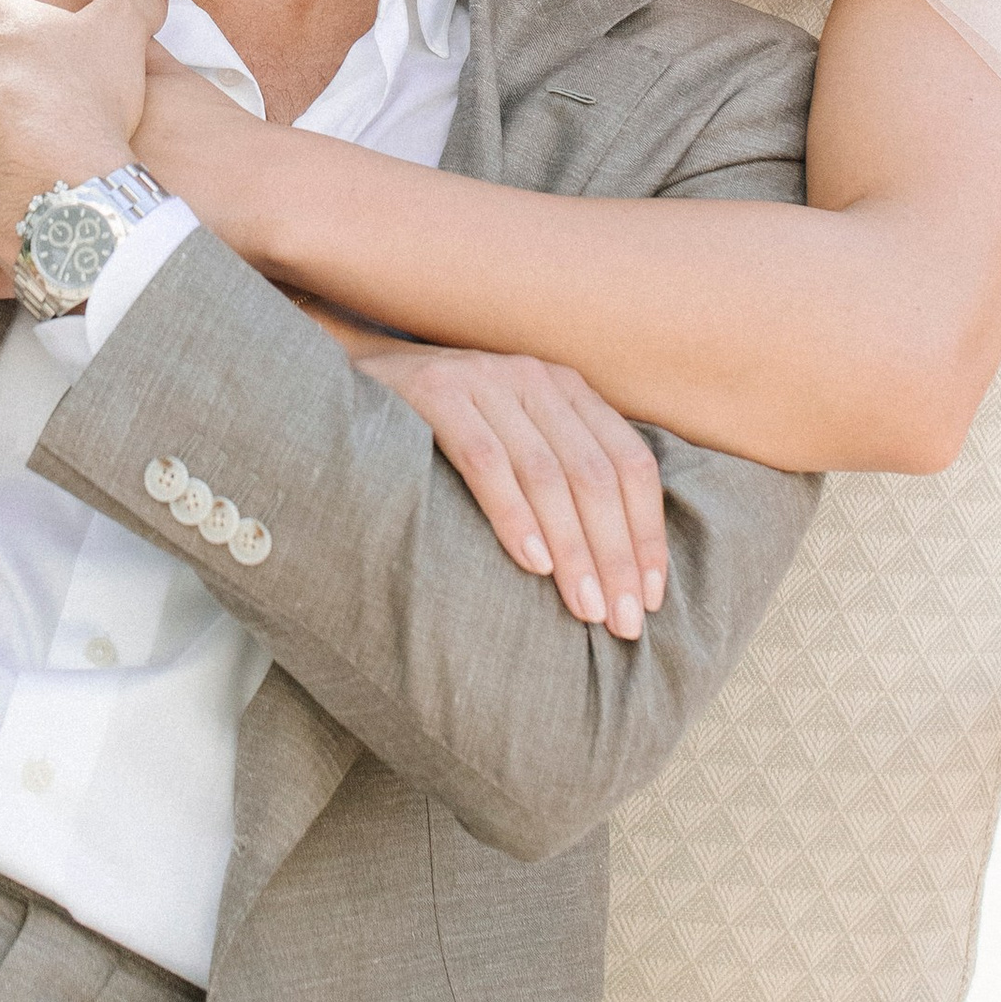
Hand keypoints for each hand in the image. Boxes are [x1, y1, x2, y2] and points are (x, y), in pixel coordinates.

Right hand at [346, 342, 668, 634]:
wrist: (347, 387)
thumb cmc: (440, 435)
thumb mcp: (514, 443)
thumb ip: (561, 479)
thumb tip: (620, 569)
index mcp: (566, 390)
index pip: (631, 463)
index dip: (647, 532)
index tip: (653, 597)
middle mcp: (534, 378)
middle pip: (596, 474)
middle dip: (616, 554)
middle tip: (624, 623)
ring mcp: (484, 380)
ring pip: (549, 473)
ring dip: (574, 548)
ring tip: (585, 608)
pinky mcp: (436, 393)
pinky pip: (486, 461)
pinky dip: (514, 515)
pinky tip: (531, 563)